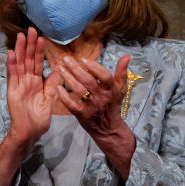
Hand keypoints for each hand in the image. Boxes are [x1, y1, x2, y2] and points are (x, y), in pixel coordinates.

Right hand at [0, 28, 60, 185]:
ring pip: (20, 64)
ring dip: (20, 50)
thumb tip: (59, 71)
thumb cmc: (39, 119)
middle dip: (29, 45)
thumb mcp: (50, 99)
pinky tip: (11, 53)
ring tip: (21, 36)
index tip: (42, 37)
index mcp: (36, 83)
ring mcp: (18, 85)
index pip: (37, 63)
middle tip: (31, 29)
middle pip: (28, 60)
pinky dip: (11, 64)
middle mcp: (26, 81)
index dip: (39, 50)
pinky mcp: (12, 90)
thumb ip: (53, 85)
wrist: (30, 132)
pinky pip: (12, 75)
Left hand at [57, 54, 135, 177]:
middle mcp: (102, 98)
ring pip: (79, 91)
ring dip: (68, 78)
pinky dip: (64, 96)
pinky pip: (71, 104)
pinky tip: (58, 87)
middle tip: (65, 59)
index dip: (94, 66)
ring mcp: (91, 107)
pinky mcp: (82, 115)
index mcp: (112, 90)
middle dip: (76, 68)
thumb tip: (126, 55)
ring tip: (60, 69)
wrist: (109, 129)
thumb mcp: (120, 89)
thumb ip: (121, 72)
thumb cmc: (112, 105)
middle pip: (88, 81)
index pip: (104, 76)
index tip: (83, 59)